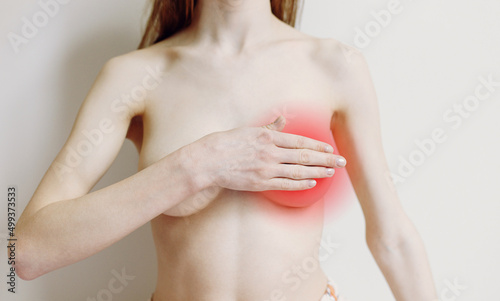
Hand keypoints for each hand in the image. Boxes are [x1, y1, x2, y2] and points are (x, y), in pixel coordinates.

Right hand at [187, 115, 346, 190]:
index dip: (318, 145)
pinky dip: (301, 184)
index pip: (300, 141)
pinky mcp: (260, 183)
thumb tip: (283, 119)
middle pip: (304, 157)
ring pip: (299, 171)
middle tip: (342, 161)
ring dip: (318, 172)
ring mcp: (266, 169)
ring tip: (332, 172)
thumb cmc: (226, 143)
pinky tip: (313, 183)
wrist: (208, 161)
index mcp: (268, 137)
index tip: (331, 147)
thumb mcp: (249, 130)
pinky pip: (286, 185)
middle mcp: (270, 152)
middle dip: (326, 159)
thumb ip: (269, 127)